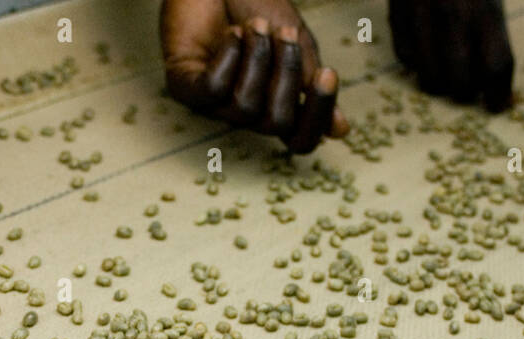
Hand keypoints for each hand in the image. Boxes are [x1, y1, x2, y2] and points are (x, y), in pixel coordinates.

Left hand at [161, 0, 347, 153]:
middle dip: (287, 74)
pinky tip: (232, 33)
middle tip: (283, 33)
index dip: (317, 116)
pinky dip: (229, 57)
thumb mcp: (295, 43)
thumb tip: (340, 131)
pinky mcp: (184, 87)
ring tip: (254, 25)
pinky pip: (213, 90)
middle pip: (277, 123)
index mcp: (274, 105)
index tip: (327, 74)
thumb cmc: (253, 6)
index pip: (299, 140)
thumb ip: (311, 83)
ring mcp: (212, 104)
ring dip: (258, 58)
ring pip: (245, 107)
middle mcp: (245, 113)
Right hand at [389, 0, 512, 111]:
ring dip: (440, 82)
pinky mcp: (397, 17)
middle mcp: (454, 16)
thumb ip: (495, 40)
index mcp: (486, 9)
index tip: (495, 105)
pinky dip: (417, 64)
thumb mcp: (491, 0)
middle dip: (466, 92)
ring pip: (430, 79)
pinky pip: (407, 60)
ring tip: (445, 70)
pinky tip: (426, 51)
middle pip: (461, 82)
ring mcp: (422, 18)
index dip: (497, 94)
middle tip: (467, 86)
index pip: (496, 66)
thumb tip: (500, 91)